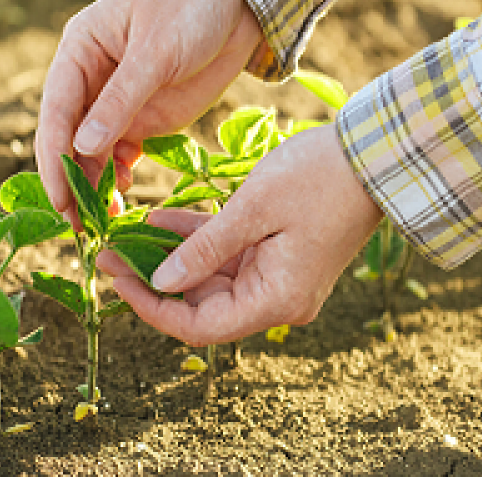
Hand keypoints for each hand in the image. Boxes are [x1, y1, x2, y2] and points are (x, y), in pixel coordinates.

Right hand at [36, 0, 262, 211]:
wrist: (242, 0)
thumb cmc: (193, 6)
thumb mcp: (158, 50)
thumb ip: (121, 99)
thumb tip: (81, 147)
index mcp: (80, 49)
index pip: (56, 108)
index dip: (54, 155)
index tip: (60, 195)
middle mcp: (89, 78)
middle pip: (68, 136)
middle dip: (70, 179)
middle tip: (76, 224)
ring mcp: (115, 101)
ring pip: (91, 151)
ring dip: (93, 184)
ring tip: (102, 221)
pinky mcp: (142, 117)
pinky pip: (119, 154)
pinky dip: (118, 177)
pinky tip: (124, 196)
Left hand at [98, 124, 383, 345]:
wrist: (374, 155)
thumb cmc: (320, 178)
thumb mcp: (253, 209)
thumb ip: (204, 249)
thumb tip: (160, 282)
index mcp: (276, 300)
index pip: (200, 327)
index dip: (152, 309)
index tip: (115, 281)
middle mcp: (277, 299)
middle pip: (201, 305)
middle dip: (152, 280)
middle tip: (106, 253)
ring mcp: (278, 277)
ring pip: (209, 278)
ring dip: (169, 258)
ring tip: (123, 236)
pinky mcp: (277, 254)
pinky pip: (226, 255)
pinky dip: (195, 240)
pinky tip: (157, 221)